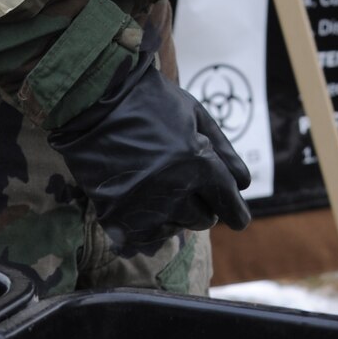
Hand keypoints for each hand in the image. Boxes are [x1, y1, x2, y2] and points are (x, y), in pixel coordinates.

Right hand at [51, 55, 251, 256]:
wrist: (94, 102)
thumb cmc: (150, 103)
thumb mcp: (195, 115)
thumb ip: (224, 151)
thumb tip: (243, 184)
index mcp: (198, 163)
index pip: (228, 204)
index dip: (237, 213)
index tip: (240, 219)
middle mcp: (174, 191)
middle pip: (204, 218)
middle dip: (201, 202)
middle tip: (185, 178)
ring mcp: (143, 209)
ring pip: (176, 227)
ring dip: (175, 211)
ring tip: (158, 181)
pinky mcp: (117, 219)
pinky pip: (147, 235)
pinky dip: (149, 221)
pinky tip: (141, 196)